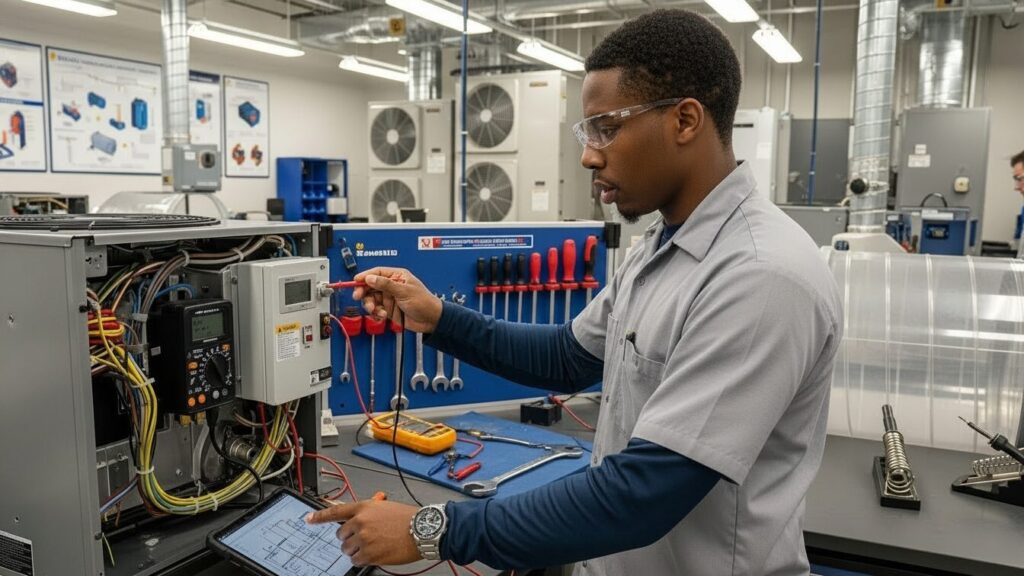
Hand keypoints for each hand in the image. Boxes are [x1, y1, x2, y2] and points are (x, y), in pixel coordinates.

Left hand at [305, 500, 421, 565]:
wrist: (423, 529)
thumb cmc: (407, 518)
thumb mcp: (383, 508)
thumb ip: (365, 513)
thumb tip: (352, 520)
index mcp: (363, 507)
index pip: (336, 511)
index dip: (320, 516)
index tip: (309, 519)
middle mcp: (360, 522)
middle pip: (340, 535)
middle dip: (350, 538)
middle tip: (365, 538)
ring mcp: (363, 538)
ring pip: (347, 549)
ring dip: (357, 549)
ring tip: (374, 545)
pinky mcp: (369, 554)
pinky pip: (356, 560)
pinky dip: (363, 559)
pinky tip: (376, 553)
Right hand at [352, 267, 441, 332]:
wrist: (431, 320)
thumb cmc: (424, 302)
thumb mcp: (404, 291)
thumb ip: (386, 285)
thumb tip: (370, 278)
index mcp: (397, 277)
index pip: (376, 273)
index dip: (365, 276)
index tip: (355, 281)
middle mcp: (391, 286)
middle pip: (370, 286)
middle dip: (364, 292)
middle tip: (359, 297)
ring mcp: (389, 298)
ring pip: (371, 299)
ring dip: (370, 305)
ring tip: (375, 310)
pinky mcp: (388, 310)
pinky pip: (376, 310)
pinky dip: (376, 313)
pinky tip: (383, 315)